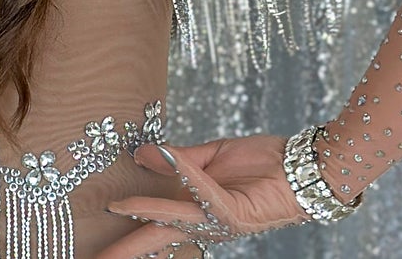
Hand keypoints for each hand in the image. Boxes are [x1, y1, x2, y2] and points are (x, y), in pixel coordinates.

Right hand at [95, 135, 310, 256]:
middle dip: (127, 251)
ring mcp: (219, 222)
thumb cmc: (262, 163)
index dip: (127, 238)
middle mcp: (204, 224)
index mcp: (196, 212)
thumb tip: (144, 152)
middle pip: (157, 240)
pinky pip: (203, 195)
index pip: (154, 227)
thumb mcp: (213, 156)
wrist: (301, 167)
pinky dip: (183, 175)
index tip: (99, 249)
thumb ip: (180, 158)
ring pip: (175, 220)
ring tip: (117, 206)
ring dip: (146, 211)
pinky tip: (166, 158)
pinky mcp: (234, 213)